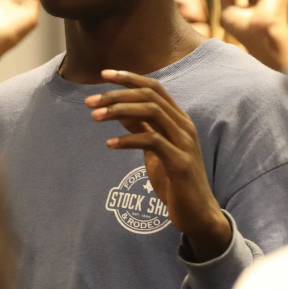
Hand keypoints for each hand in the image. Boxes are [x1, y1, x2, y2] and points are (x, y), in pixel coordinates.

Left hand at [87, 71, 230, 260]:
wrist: (197, 214)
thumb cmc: (174, 180)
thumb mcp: (155, 150)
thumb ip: (142, 128)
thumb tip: (119, 110)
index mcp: (179, 120)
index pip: (154, 88)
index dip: (129, 78)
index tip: (104, 74)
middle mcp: (184, 126)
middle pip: (149, 96)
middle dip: (117, 94)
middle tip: (89, 102)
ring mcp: (185, 144)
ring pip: (152, 112)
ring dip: (119, 111)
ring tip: (95, 117)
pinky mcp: (180, 163)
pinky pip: (152, 142)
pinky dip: (128, 139)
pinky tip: (110, 144)